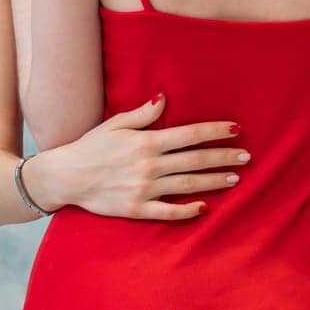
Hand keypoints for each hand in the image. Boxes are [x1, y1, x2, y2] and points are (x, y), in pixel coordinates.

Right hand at [25, 95, 248, 219]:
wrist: (63, 177)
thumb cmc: (90, 147)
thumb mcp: (115, 124)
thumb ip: (143, 114)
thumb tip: (164, 97)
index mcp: (146, 142)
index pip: (189, 135)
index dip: (214, 132)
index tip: (236, 130)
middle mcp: (148, 166)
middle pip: (195, 160)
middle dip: (223, 157)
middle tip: (247, 156)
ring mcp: (143, 189)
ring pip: (187, 185)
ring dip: (214, 182)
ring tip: (235, 178)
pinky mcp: (135, 209)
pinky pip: (167, 212)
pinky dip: (187, 210)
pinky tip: (205, 207)